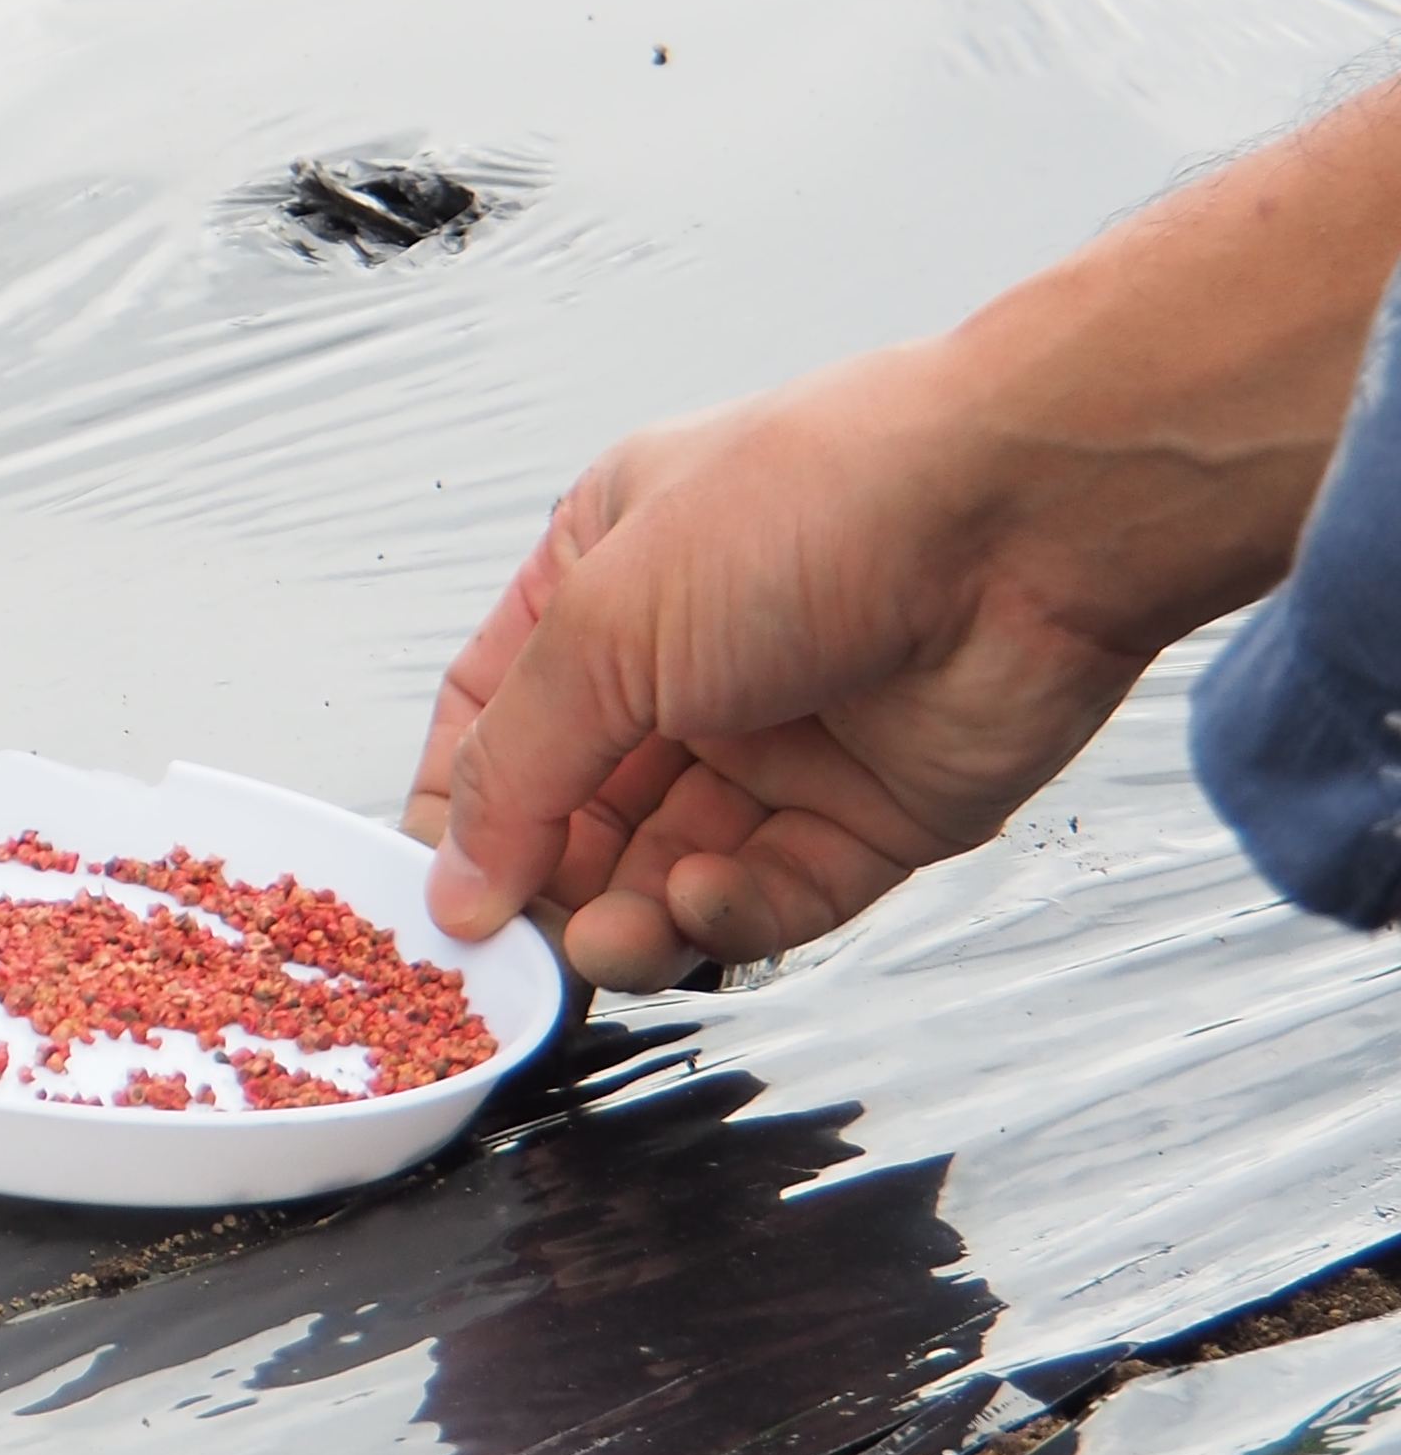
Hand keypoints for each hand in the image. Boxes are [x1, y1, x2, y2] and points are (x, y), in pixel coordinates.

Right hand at [410, 342, 1170, 987]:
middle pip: (580, 808)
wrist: (1022, 523)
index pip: (495, 713)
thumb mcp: (606, 621)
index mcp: (601, 577)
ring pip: (672, 868)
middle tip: (516, 952)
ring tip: (611, 944)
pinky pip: (778, 895)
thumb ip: (517, 763)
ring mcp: (780, 742)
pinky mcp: (870, 814)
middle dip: (546, 883)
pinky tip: (705, 902)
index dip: (457, 806)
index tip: (431, 892)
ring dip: (631, 916)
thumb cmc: (815, 502)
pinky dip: (731, 915)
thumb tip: (455, 874)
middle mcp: (685, 662)